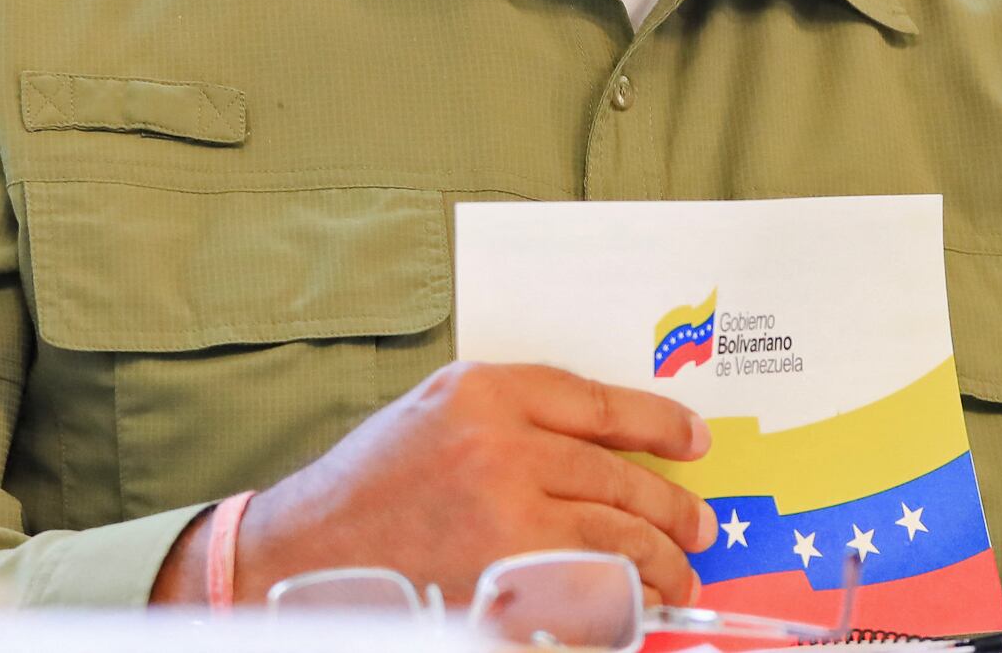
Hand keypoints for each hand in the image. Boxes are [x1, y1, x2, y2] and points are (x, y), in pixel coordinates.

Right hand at [153, 361, 716, 608]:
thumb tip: (610, 442)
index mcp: (486, 393)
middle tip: (698, 527)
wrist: (304, 548)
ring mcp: (502, 519)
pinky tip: (635, 607)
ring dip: (659, 561)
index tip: (694, 442)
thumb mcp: (439, 408)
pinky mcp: (499, 581)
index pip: (601, 405)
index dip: (661, 424)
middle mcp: (500, 448)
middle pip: (618, 477)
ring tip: (680, 575)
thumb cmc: (372, 480)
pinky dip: (618, 603)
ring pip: (614, 537)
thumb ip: (517, 411)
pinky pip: (583, 592)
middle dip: (671, 507)